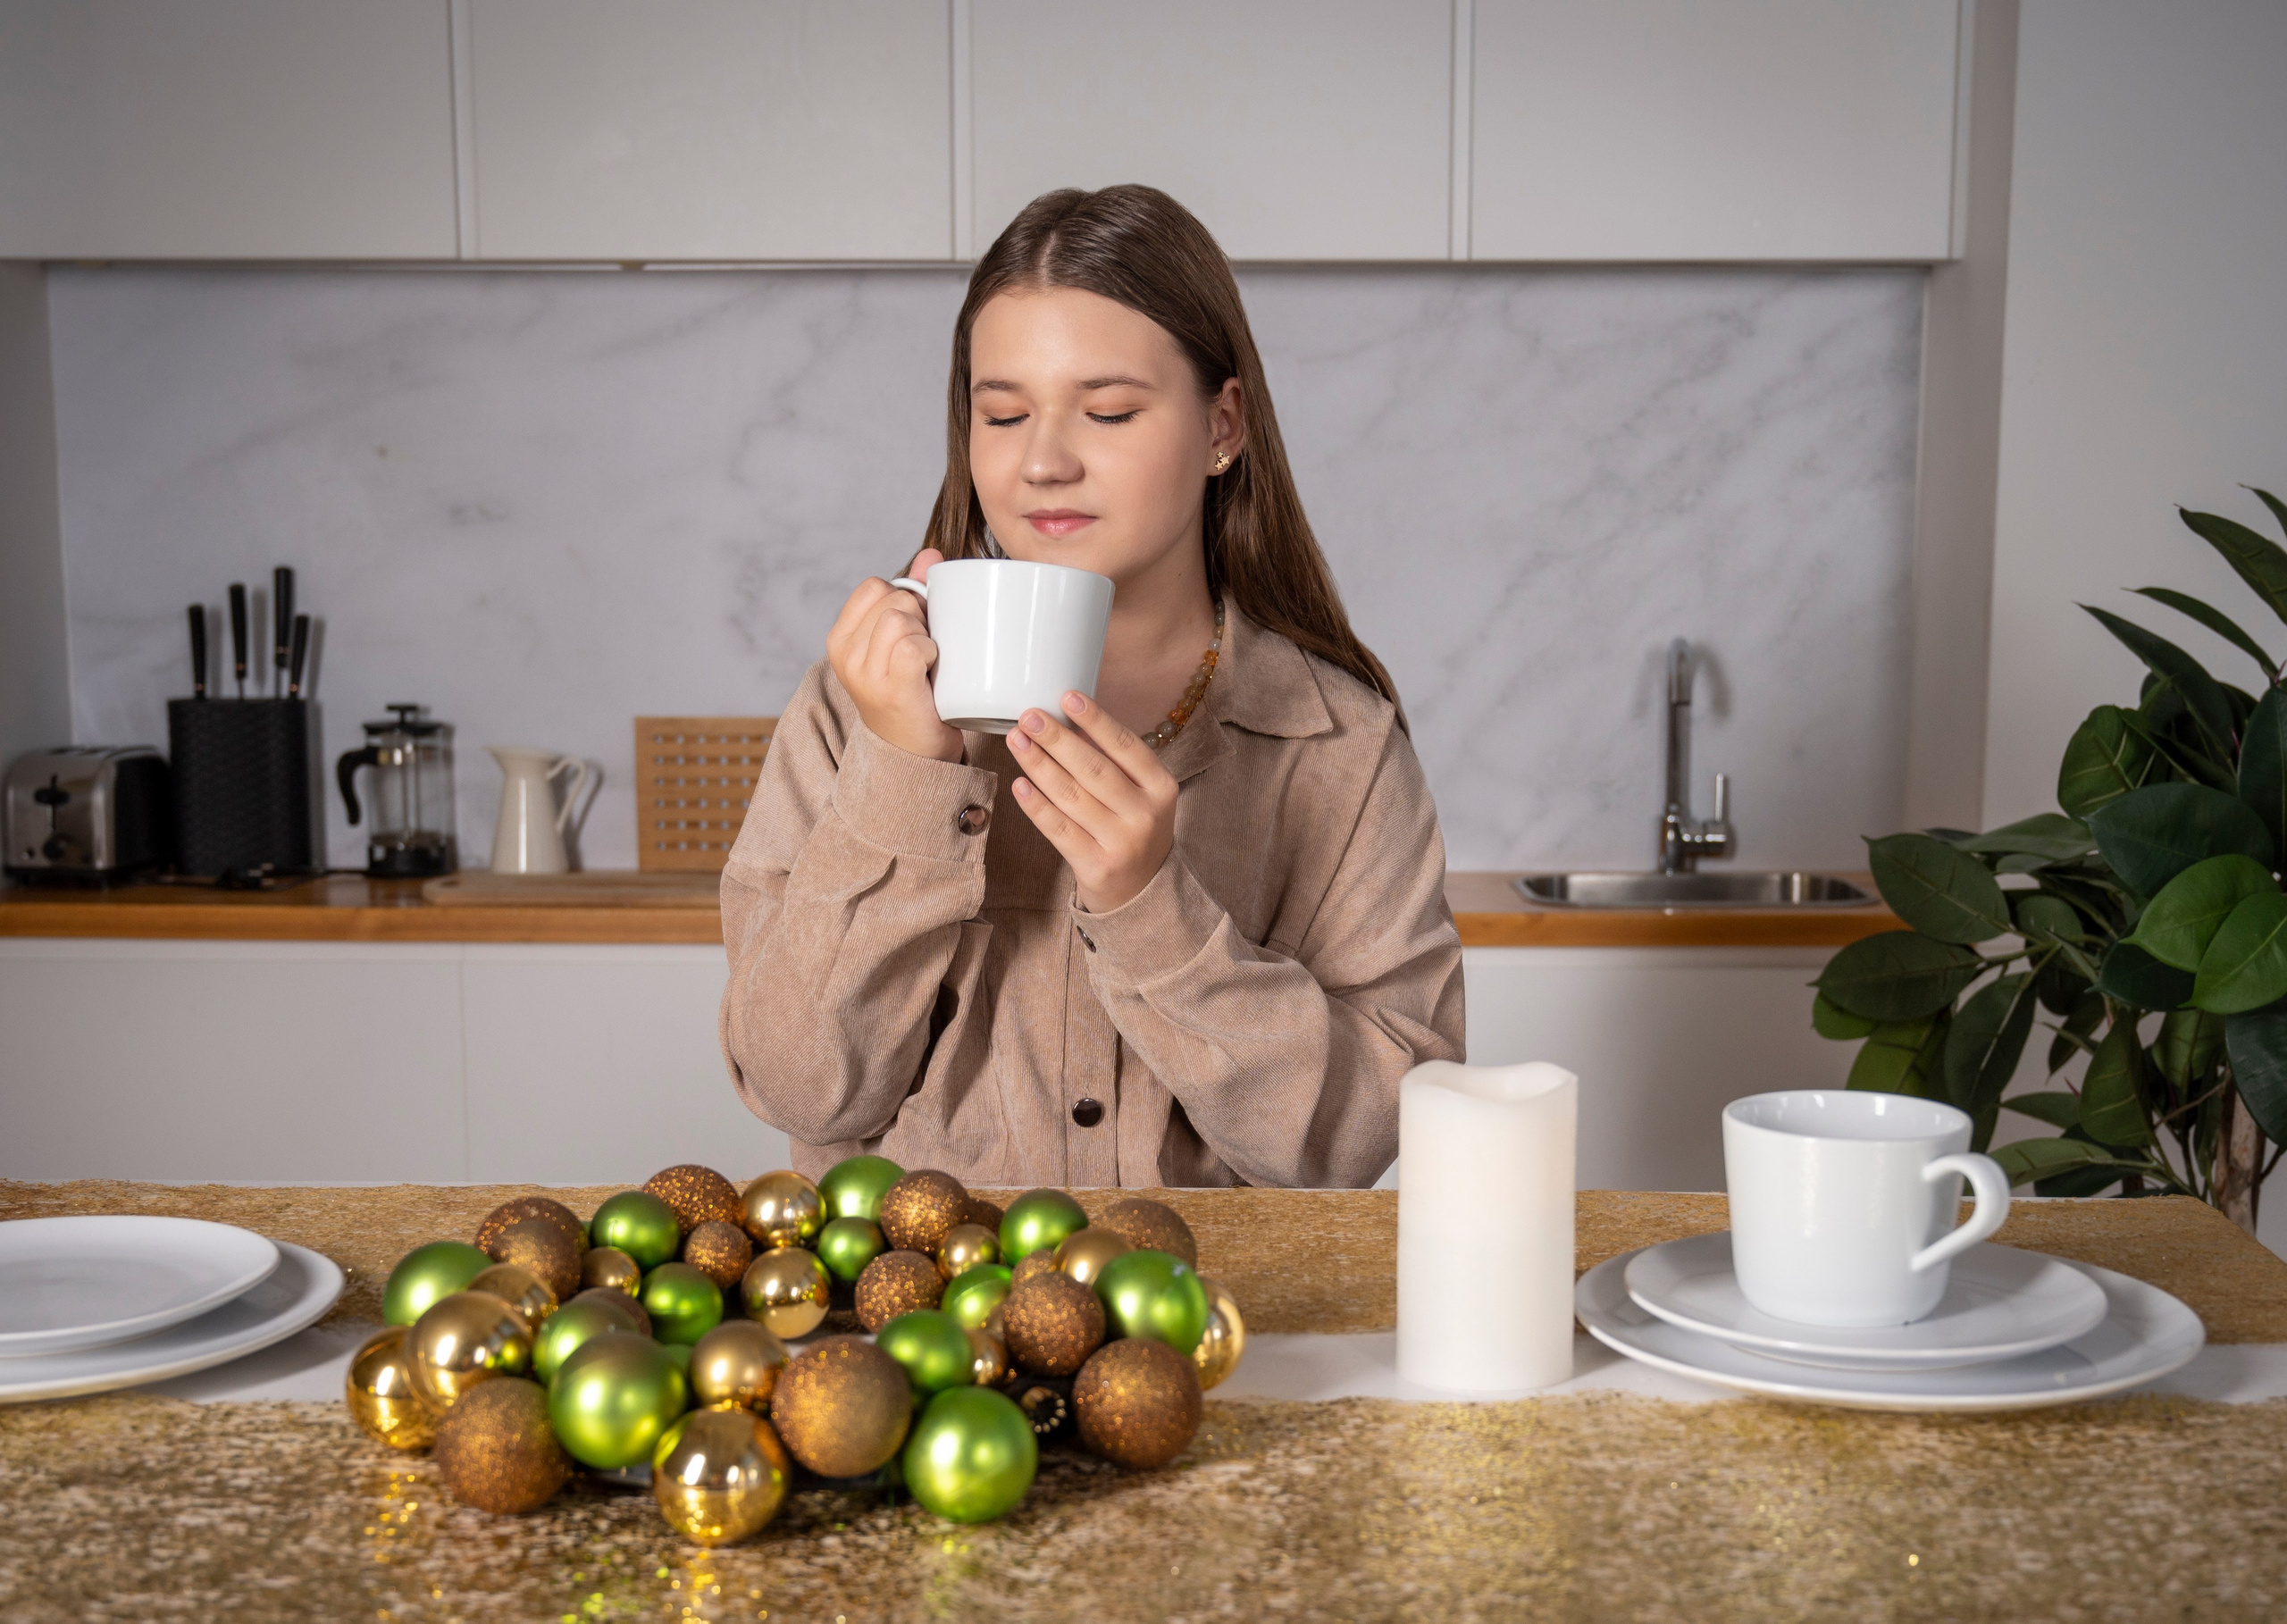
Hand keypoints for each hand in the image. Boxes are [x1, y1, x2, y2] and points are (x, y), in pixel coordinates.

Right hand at [826, 549, 961, 762]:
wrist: (913, 754)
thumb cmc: (911, 691)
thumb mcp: (902, 640)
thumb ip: (913, 594)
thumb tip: (932, 554)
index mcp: (840, 638)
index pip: (875, 586)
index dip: (903, 599)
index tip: (912, 630)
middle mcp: (844, 654)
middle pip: (894, 598)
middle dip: (919, 617)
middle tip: (923, 652)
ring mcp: (864, 673)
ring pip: (904, 618)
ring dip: (927, 636)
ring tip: (926, 665)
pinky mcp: (890, 689)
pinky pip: (915, 646)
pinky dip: (931, 655)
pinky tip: (930, 675)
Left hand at [1008, 692, 1179, 912]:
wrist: (1141, 892)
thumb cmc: (1133, 829)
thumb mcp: (1141, 794)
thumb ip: (1114, 761)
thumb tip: (1068, 716)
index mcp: (1162, 787)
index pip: (1126, 746)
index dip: (1096, 720)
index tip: (1067, 696)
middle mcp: (1145, 814)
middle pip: (1094, 769)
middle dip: (1057, 739)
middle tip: (1029, 716)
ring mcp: (1121, 843)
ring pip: (1072, 796)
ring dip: (1039, 765)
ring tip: (1016, 740)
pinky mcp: (1096, 866)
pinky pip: (1059, 829)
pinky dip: (1036, 806)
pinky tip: (1019, 784)